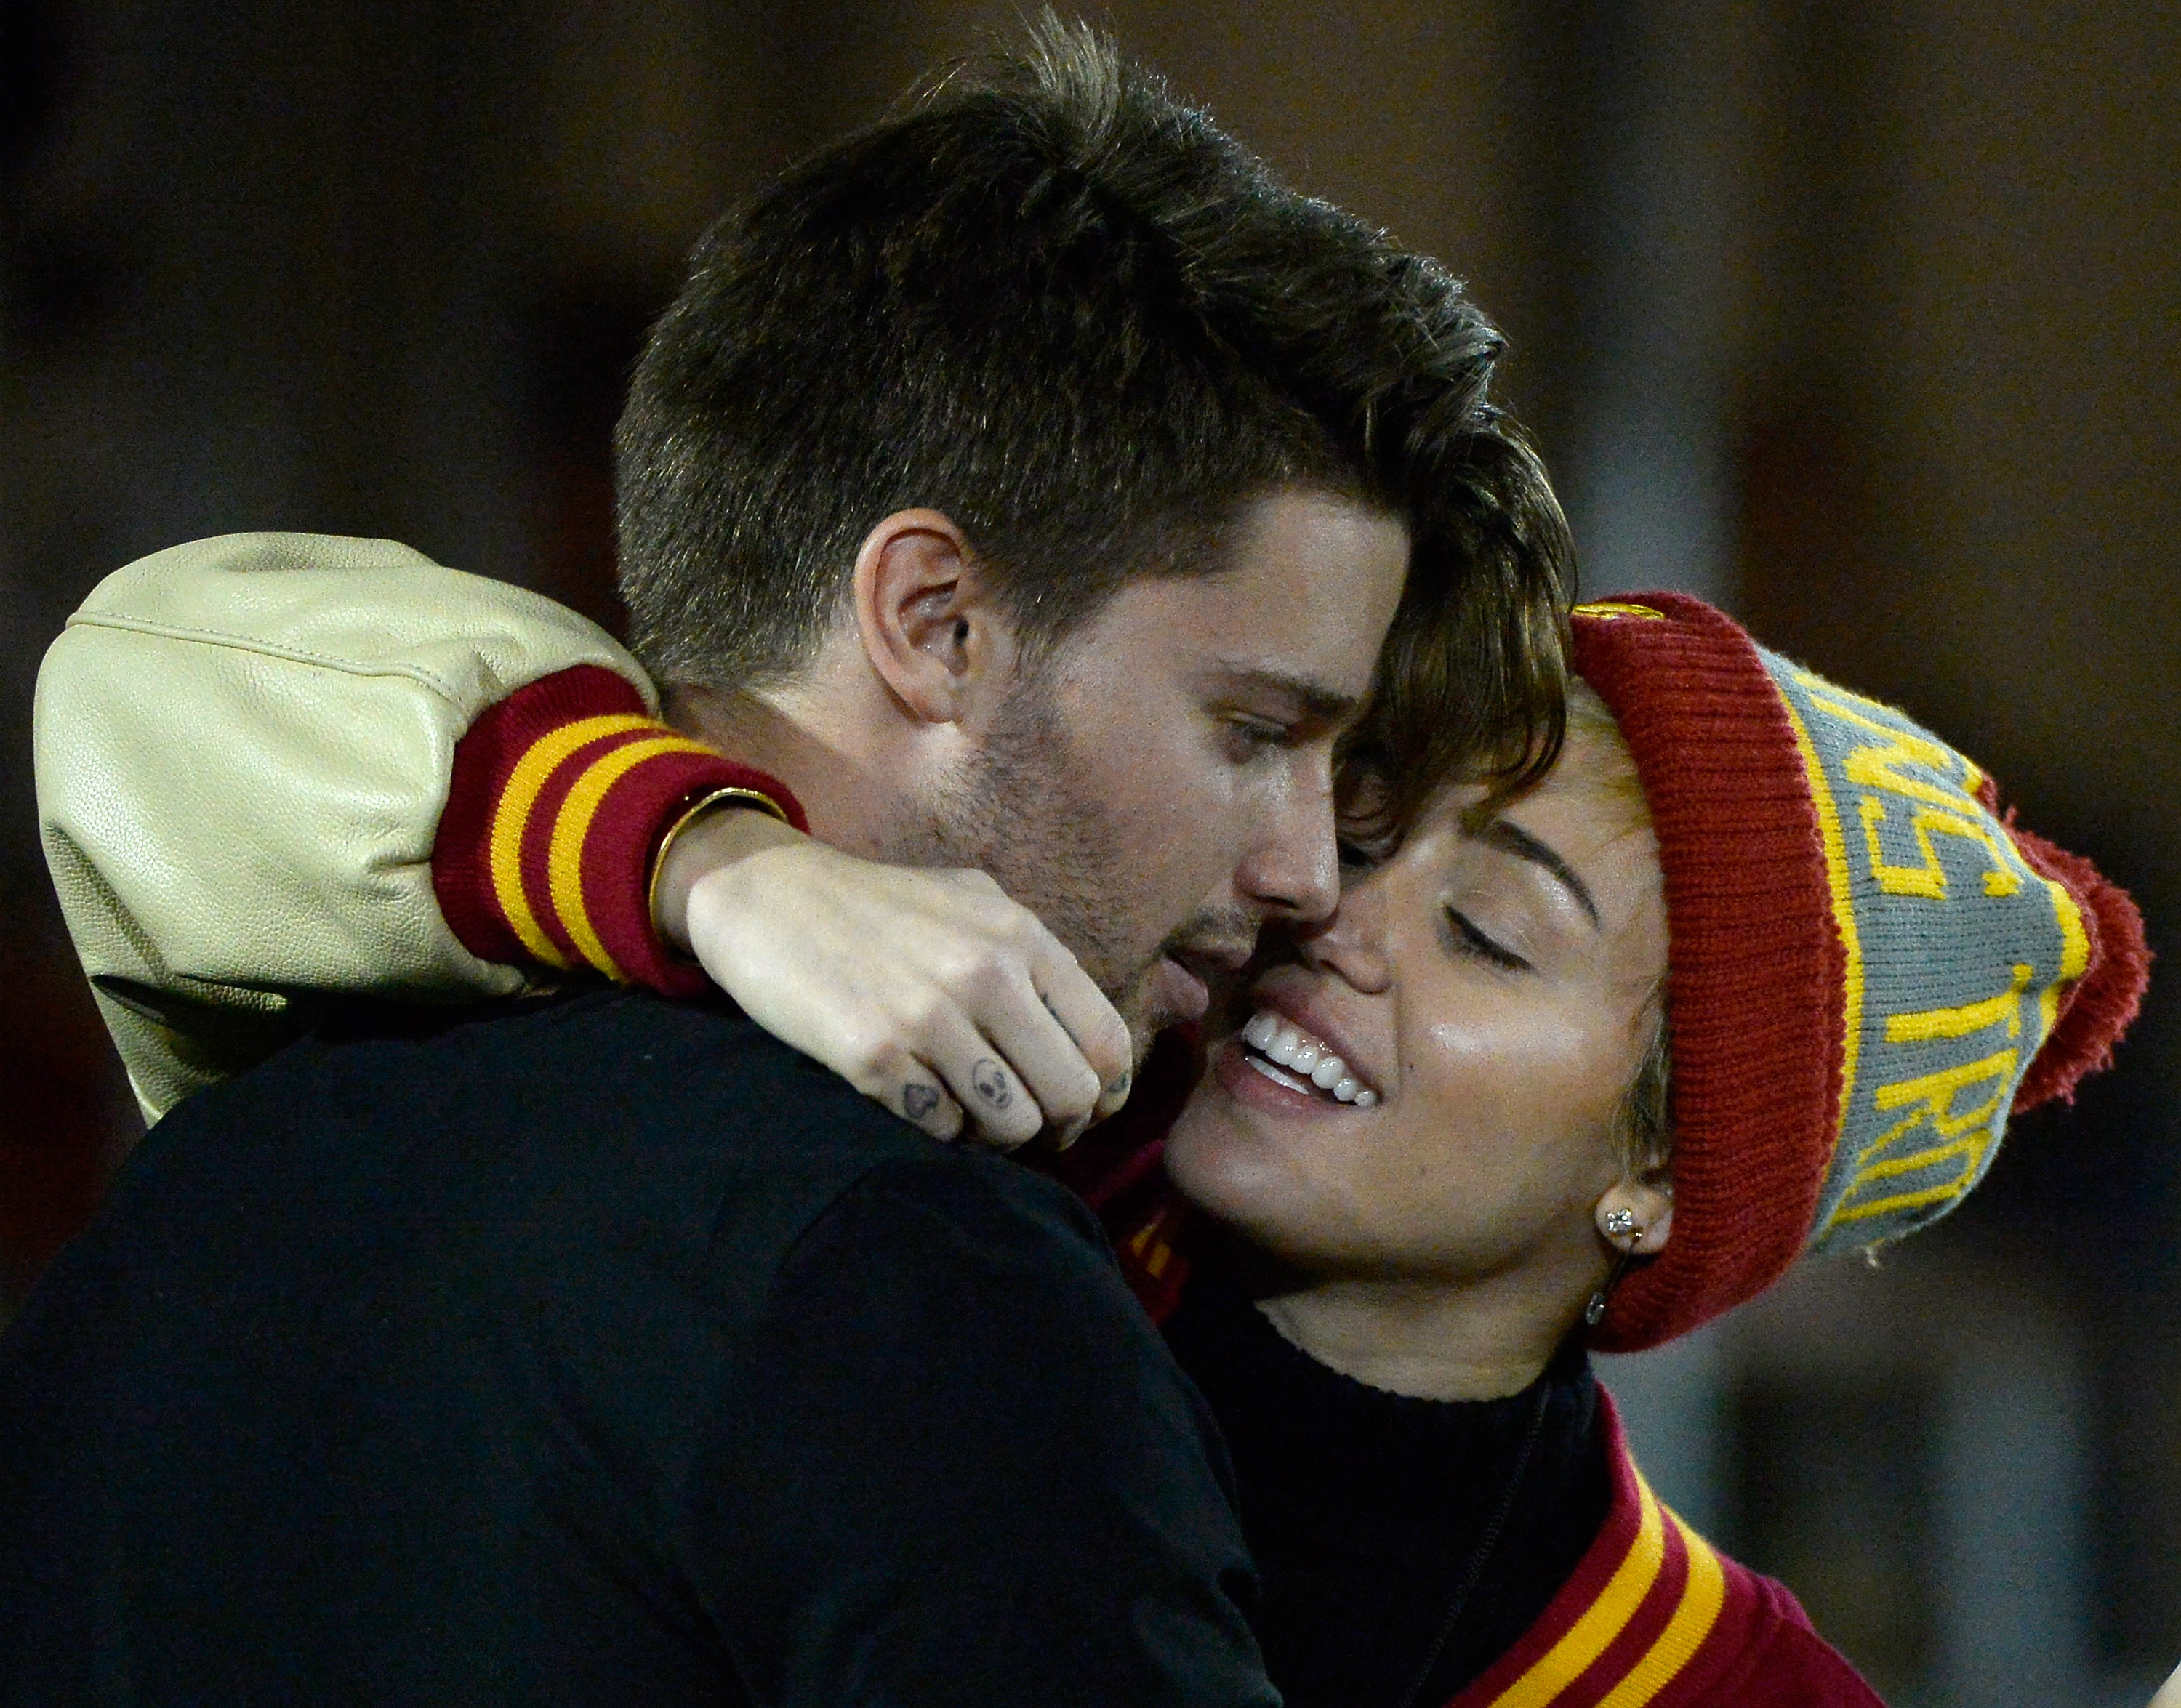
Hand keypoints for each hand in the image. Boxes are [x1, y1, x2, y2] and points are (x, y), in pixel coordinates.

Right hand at [654, 806, 1133, 1147]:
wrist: (766, 895)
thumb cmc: (878, 906)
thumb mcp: (973, 902)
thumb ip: (1036, 959)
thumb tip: (1093, 1046)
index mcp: (1021, 937)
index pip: (1108, 1045)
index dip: (1103, 1096)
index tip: (1081, 1110)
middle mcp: (985, 974)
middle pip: (1069, 1096)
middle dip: (1056, 1127)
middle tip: (1026, 1129)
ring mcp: (928, 1015)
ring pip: (1009, 1124)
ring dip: (994, 1134)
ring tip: (968, 1114)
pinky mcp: (873, 1054)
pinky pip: (940, 1127)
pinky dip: (937, 1128)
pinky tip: (917, 1098)